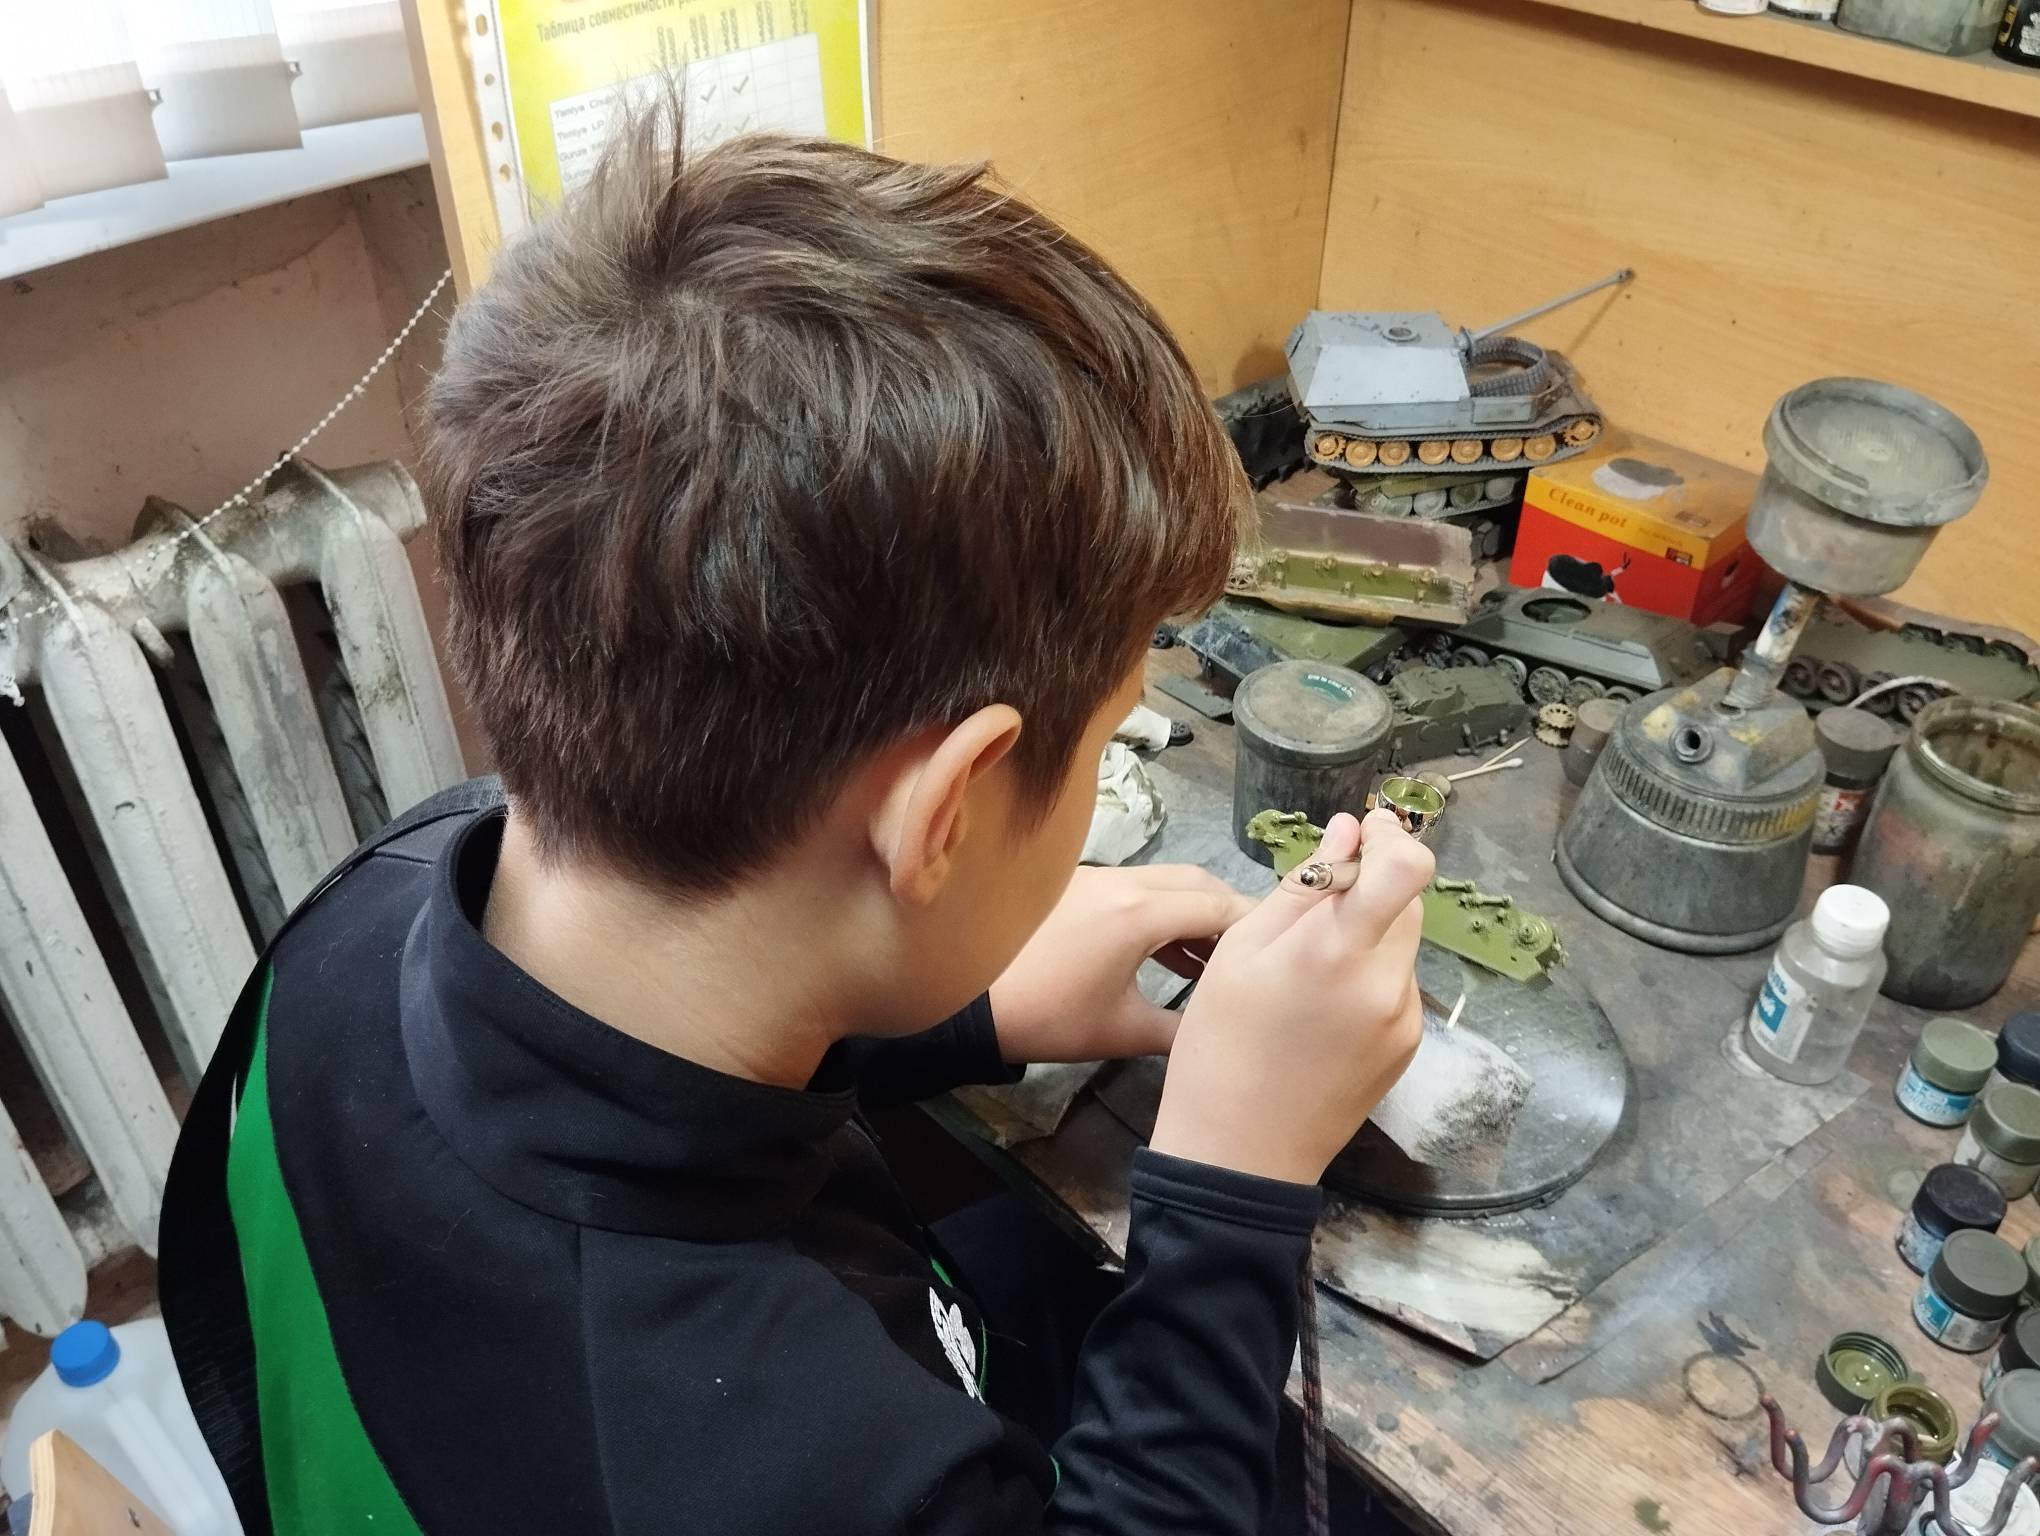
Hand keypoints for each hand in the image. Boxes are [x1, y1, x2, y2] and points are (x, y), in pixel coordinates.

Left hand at [989, 866, 1254, 1064]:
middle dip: (1230, 917)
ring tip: (1218, 963)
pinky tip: (1173, 957)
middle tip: (1253, 956)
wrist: (967, 1001)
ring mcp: (1097, 878)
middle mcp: (1123, 881)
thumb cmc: (1048, 1017)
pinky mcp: (1076, 886)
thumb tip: (1220, 1036)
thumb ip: (1182, 1031)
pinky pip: (1137, 890)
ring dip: (1196, 916)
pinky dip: (1164, 915)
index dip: (1255, 928)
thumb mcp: (1123, 1031)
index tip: (1280, 953)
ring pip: (1167, 884)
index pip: (1220, 906)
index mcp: (1140, 912)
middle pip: (1198, 883)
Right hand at [1150, 810, 1431, 1184]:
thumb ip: (1301, 888)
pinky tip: (1322, 1009)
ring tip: (1307, 970)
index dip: (1394, 839)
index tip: (1367, 832)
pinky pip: (1397, 986)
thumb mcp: (1240, 953)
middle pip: (1407, 901)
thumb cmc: (1220, 1046)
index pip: (1408, 869)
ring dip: (1369, 932)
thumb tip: (1348, 832)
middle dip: (1371, 887)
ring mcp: (1405, 1019)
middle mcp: (1387, 983)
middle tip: (1314, 906)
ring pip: (1402, 943)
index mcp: (1337, 953)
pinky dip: (1368, 976)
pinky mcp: (1409, 1047)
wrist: (1241, 1152)